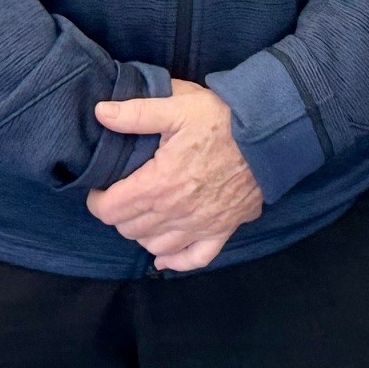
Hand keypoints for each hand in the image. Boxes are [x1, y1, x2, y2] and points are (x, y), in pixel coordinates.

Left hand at [87, 80, 263, 271]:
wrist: (271, 132)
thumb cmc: (224, 118)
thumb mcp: (179, 105)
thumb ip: (136, 113)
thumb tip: (100, 113)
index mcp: (159, 183)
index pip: (109, 209)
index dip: (97, 200)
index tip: (101, 187)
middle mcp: (175, 212)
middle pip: (128, 229)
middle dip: (119, 213)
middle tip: (124, 193)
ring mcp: (199, 225)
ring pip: (155, 245)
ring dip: (143, 233)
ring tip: (144, 214)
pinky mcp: (223, 229)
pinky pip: (195, 258)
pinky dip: (176, 261)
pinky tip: (164, 256)